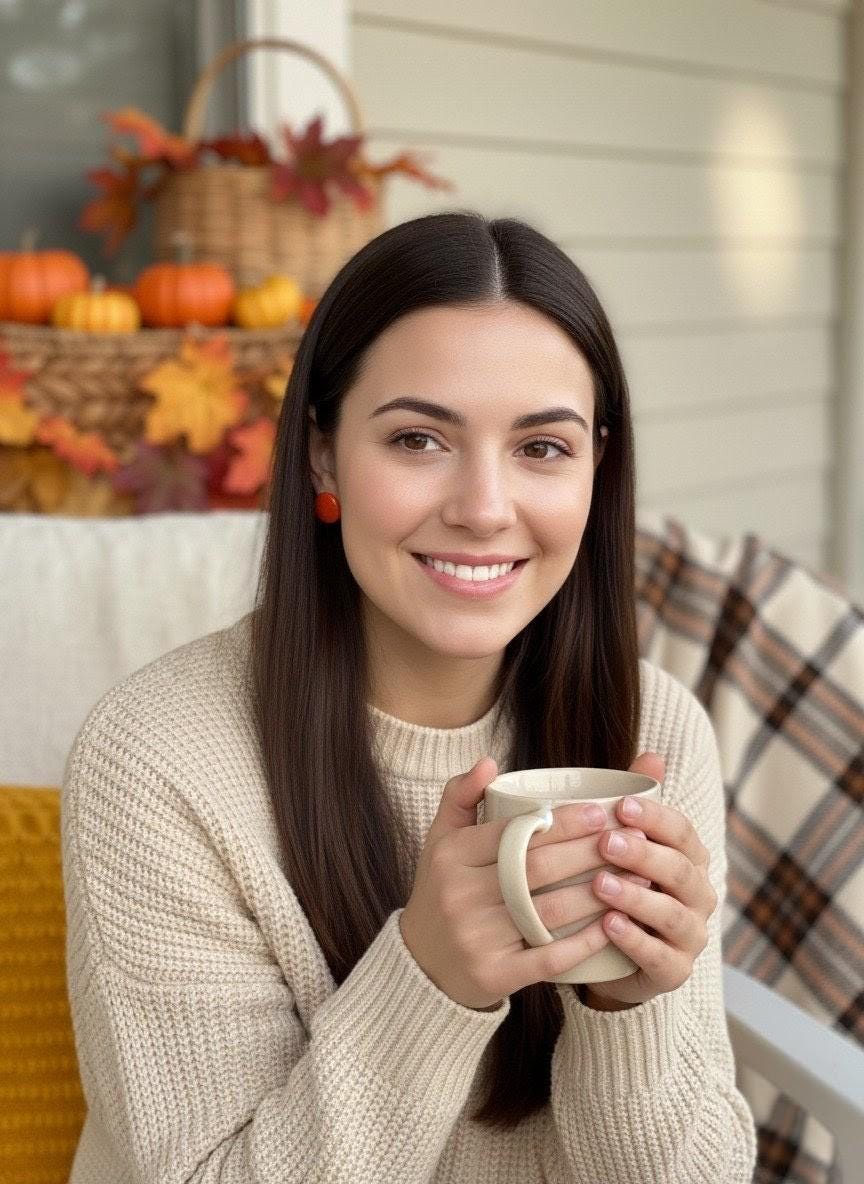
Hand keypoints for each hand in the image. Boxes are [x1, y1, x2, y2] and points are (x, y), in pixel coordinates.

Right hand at [399, 756, 650, 1009]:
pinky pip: (549, 958)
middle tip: (627, 840)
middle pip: (538, 868)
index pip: (514, 833)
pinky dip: (584, 942)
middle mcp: (461, 894)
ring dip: (598, 894)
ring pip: (550, 911)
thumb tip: (489, 762)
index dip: (561, 822)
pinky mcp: (494, 975)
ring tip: (636, 877)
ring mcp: (477, 937)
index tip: (600, 813)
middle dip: (588, 852)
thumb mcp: (440, 840)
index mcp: (452, 856)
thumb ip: (460, 795)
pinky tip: (612, 925)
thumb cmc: (443, 891)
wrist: (421, 966)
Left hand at [581, 753, 718, 1010]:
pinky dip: (635, 940)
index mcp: (689, 856)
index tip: (619, 806)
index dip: (654, 817)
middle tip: (606, 843)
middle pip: (679, 869)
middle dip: (643, 854)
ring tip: (600, 885)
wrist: (611, 954)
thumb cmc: (618, 883)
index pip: (681, 830)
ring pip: (673, 914)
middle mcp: (698, 893)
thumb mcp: (621, 843)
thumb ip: (635, 802)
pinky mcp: (674, 972)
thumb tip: (651, 756)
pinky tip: (608, 926)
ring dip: (636, 898)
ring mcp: (691, 935)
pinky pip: (659, 957)